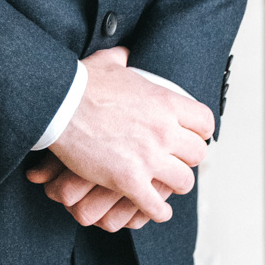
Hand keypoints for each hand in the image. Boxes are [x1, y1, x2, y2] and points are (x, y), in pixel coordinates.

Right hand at [37, 47, 213, 223]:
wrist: (59, 104)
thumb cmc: (82, 83)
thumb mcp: (109, 62)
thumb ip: (124, 58)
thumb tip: (126, 53)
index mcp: (164, 101)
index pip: (205, 122)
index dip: (199, 130)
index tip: (190, 134)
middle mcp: (163, 130)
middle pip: (198, 154)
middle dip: (187, 158)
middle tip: (175, 159)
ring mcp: (148, 157)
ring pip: (183, 182)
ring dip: (174, 184)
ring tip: (165, 184)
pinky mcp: (128, 180)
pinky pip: (157, 207)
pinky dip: (158, 211)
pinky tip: (154, 208)